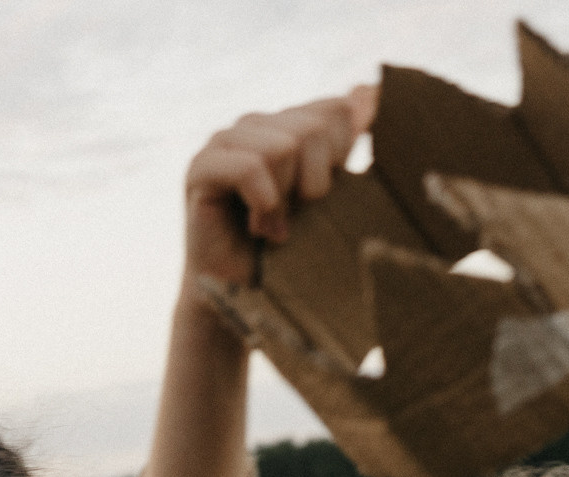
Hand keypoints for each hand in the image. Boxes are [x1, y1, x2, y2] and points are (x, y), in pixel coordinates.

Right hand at [183, 86, 377, 288]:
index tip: (321, 196)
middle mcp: (256, 124)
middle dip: (315, 183)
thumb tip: (368, 90)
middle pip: (312, 128)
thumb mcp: (332, 192)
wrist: (248, 294)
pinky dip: (264, 203)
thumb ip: (346, 142)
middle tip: (296, 216)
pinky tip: (259, 227)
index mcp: (288, 123)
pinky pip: (250, 167)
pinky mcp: (200, 167)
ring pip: (282, 147)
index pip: (334, 110)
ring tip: (274, 226)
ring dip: (286, 199)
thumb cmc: (293, 248)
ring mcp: (225, 141)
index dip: (339, 157)